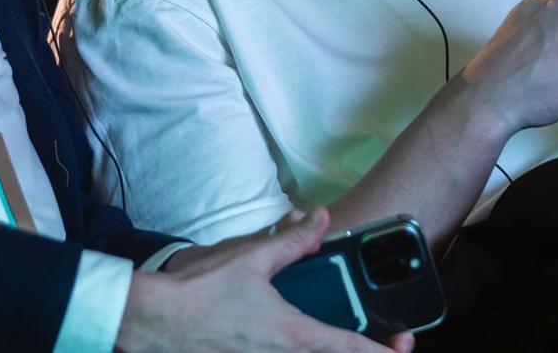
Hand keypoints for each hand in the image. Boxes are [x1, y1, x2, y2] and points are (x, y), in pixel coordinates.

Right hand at [125, 209, 410, 350]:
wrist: (153, 323)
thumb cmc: (198, 295)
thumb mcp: (250, 260)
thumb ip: (291, 242)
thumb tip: (319, 219)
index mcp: (294, 334)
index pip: (352, 350)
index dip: (385, 352)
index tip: (404, 347)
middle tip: (381, 343)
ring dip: (328, 351)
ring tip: (340, 338)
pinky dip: (300, 351)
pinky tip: (297, 341)